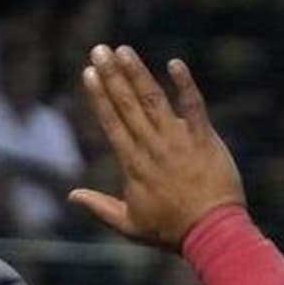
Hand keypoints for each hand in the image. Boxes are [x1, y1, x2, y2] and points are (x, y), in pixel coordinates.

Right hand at [69, 46, 245, 248]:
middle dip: (112, 76)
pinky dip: (185, 84)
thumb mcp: (128, 225)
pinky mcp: (204, 139)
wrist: (211, 233)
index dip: (99, 96)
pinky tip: (174, 63)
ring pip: (153, 100)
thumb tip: (72, 195)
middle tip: (99, 51)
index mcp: (133, 165)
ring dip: (137, 73)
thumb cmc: (170, 232)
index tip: (89, 74)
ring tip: (124, 51)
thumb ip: (99, 207)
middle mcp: (152, 148)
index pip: (111, 123)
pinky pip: (194, 106)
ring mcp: (178, 141)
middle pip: (127, 105)